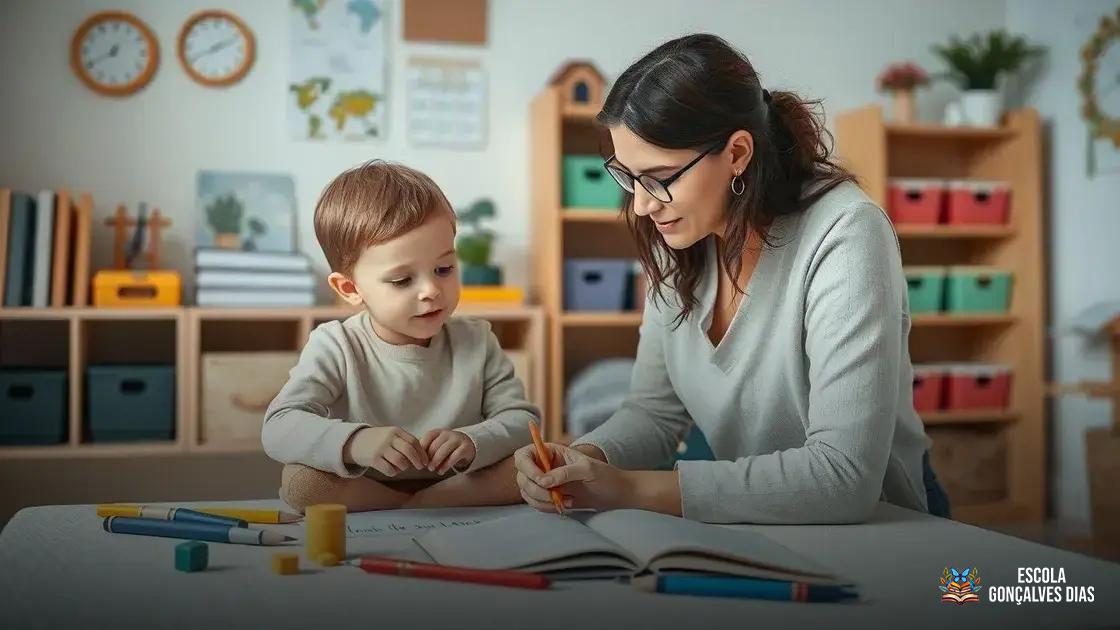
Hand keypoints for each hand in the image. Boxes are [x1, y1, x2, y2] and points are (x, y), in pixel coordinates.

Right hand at [345, 427, 427, 476]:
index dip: (422, 453)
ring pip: (400, 461)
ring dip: (405, 467)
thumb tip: (424, 453)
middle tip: (420, 467)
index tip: (425, 461)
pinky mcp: (374, 459)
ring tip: (402, 467)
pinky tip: (392, 470)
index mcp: (396, 431)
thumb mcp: (392, 435)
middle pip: (409, 450)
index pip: (414, 441)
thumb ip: (405, 441)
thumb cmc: (379, 440)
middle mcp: (389, 438)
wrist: (356, 442)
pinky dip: (394, 472)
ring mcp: (381, 448)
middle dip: (417, 460)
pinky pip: (389, 469)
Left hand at [420, 429, 476, 474]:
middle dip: (428, 457)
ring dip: (436, 461)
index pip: (427, 437)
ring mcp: (457, 440)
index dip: (421, 448)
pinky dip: (446, 465)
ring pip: (444, 450)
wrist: (468, 446)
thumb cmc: (447, 447)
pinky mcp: (465, 448)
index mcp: (438, 432)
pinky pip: (455, 456)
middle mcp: (448, 434)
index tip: (417, 459)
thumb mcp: (436, 445)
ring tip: (432, 469)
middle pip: (435, 444)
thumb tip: (411, 458)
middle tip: (424, 466)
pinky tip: (441, 471)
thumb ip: (425, 449)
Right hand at [513, 442, 630, 512]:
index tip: (541, 480)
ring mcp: (545, 483)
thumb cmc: (605, 476)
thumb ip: (565, 472)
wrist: (615, 493)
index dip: (526, 467)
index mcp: (551, 452)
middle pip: (521, 476)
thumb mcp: (588, 469)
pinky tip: (566, 504)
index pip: (524, 455)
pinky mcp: (549, 497)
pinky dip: (546, 507)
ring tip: (563, 500)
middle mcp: (544, 466)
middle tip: (553, 495)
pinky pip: (536, 503)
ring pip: (526, 492)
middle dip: (534, 488)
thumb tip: (543, 481)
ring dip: (541, 500)